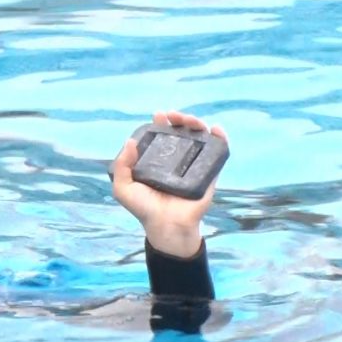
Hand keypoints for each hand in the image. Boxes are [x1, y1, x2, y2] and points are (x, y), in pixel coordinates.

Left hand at [110, 110, 226, 257]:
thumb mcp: (123, 188)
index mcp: (156, 159)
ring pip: (199, 137)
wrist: (166, 226)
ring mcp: (193, 164)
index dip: (160, 122)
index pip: (160, 134)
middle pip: (181, 131)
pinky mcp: (209, 172)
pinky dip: (220, 138)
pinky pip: (218, 152)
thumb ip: (121, 166)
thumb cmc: (144, 208)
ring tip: (192, 121)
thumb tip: (130, 141)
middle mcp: (175, 158)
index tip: (159, 115)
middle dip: (180, 118)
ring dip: (197, 123)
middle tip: (175, 116)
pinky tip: (216, 129)